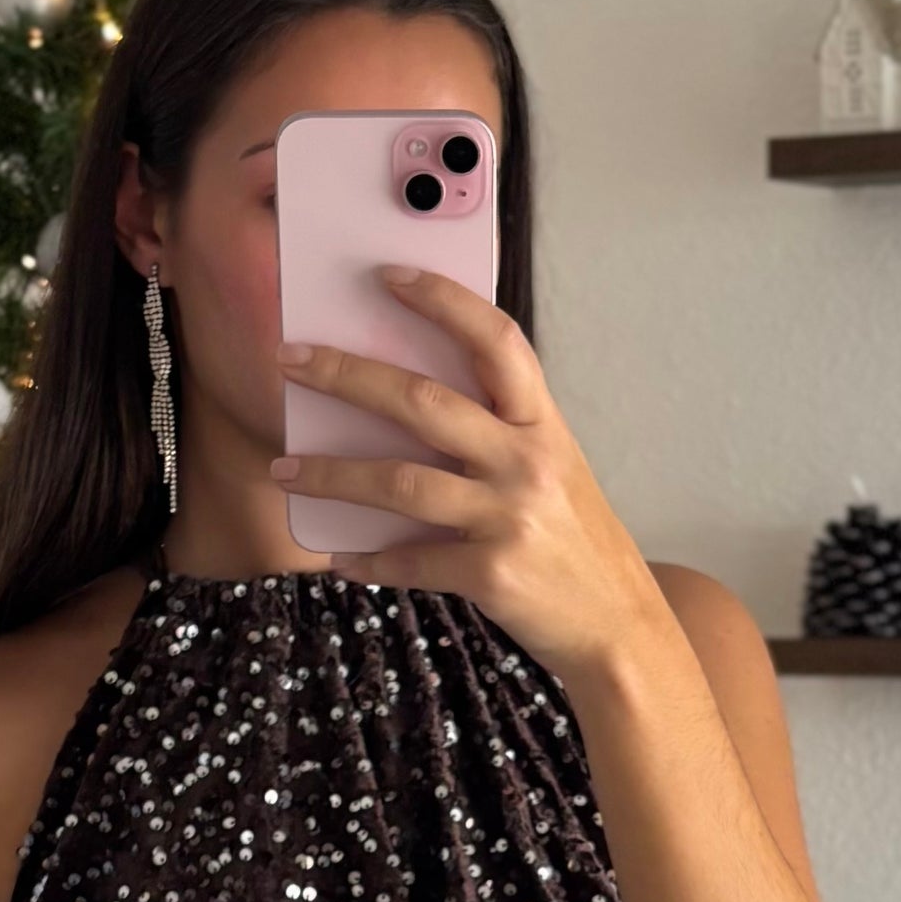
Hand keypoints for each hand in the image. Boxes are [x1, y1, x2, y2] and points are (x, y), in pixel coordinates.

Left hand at [271, 265, 663, 685]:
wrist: (617, 625)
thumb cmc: (573, 542)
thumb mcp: (553, 471)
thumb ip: (499, 435)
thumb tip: (407, 405)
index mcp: (543, 425)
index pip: (495, 341)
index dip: (444, 302)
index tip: (389, 276)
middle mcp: (527, 462)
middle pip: (424, 403)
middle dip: (347, 375)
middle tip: (290, 360)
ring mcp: (509, 517)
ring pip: (400, 482)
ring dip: (331, 474)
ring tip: (283, 469)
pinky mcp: (491, 573)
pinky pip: (410, 560)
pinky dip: (368, 560)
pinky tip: (339, 559)